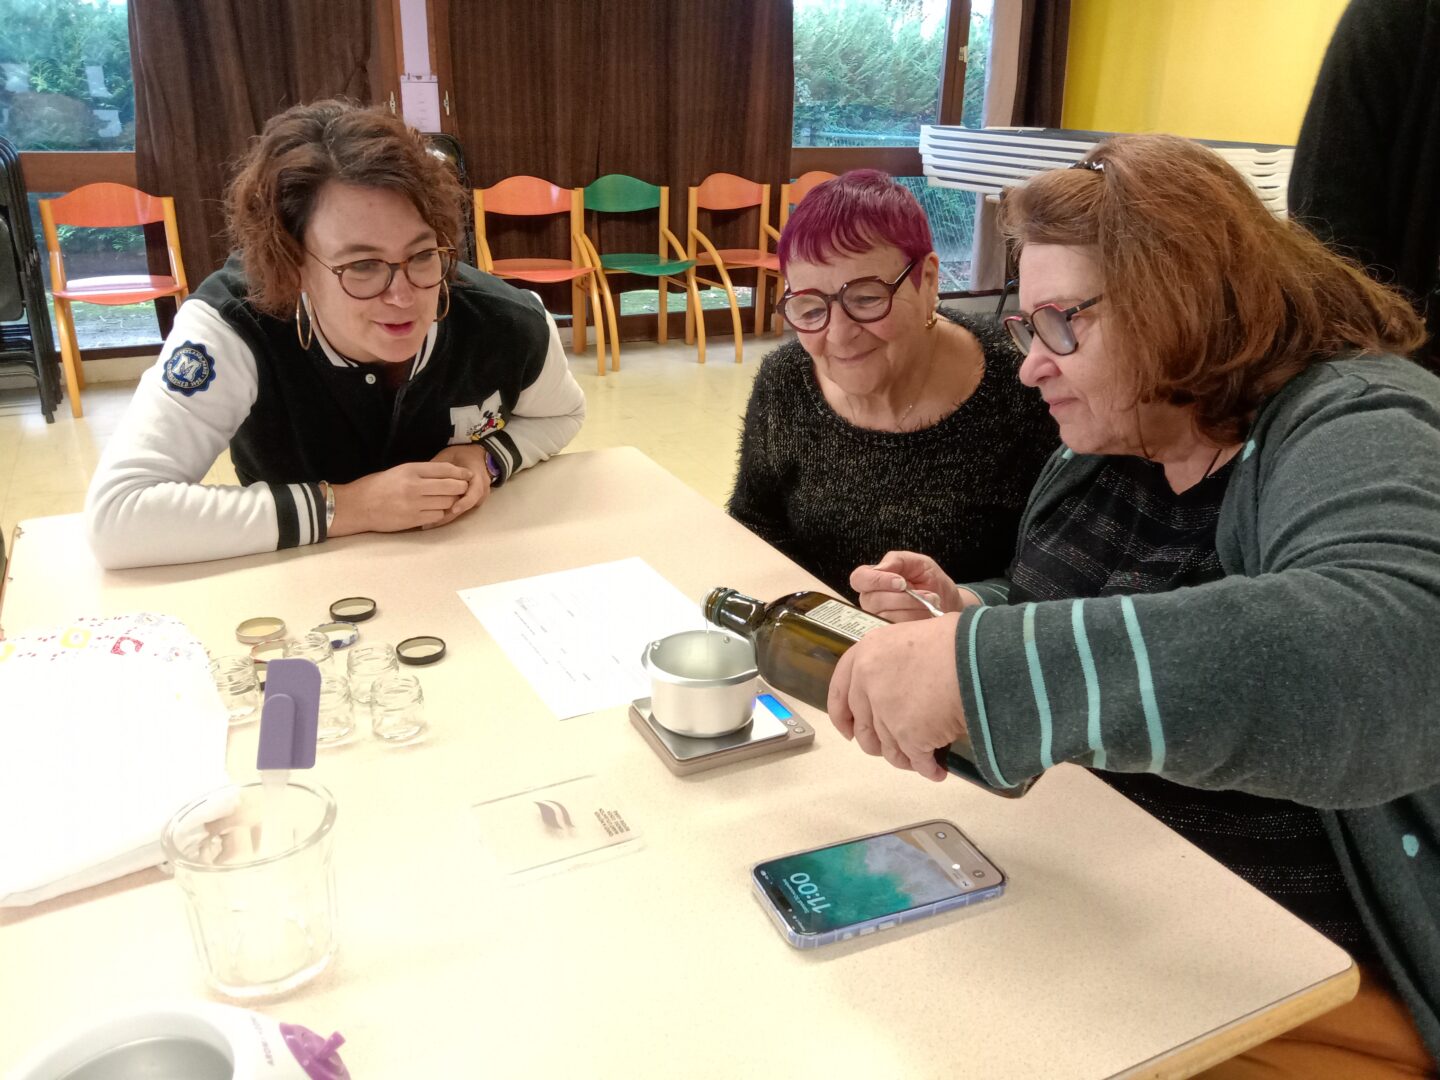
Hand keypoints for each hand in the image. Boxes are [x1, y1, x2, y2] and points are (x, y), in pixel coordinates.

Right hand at [329, 461, 472, 535]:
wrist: (358, 506)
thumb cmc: (378, 486)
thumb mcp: (399, 471)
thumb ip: (422, 472)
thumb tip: (448, 474)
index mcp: (411, 469)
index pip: (445, 469)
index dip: (460, 472)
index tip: (468, 474)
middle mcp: (414, 486)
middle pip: (451, 487)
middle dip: (461, 488)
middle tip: (463, 489)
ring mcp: (414, 504)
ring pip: (447, 503)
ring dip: (451, 502)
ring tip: (449, 500)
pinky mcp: (413, 520)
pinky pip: (437, 516)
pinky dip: (441, 514)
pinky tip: (437, 511)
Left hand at [422, 444, 493, 528]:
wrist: (477, 458)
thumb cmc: (462, 455)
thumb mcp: (450, 455)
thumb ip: (439, 466)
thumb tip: (421, 476)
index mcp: (478, 478)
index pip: (474, 493)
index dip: (464, 502)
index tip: (453, 509)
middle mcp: (480, 492)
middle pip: (465, 508)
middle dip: (449, 516)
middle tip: (430, 522)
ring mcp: (475, 500)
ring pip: (460, 513)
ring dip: (444, 519)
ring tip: (427, 525)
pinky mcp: (469, 505)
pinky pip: (457, 512)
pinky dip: (444, 516)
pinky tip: (429, 522)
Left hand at [827, 614, 967, 780]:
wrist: (978, 656)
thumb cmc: (957, 641)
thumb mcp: (911, 639)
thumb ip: (894, 663)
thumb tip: (900, 687)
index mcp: (866, 653)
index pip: (840, 692)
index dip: (842, 716)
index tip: (847, 731)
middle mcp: (868, 682)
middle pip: (864, 727)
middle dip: (877, 744)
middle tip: (894, 749)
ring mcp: (886, 710)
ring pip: (888, 748)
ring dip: (904, 758)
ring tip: (920, 761)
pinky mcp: (908, 734)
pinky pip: (916, 760)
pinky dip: (927, 769)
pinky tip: (937, 771)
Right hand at [850, 551, 975, 621]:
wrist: (948, 602)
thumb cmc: (931, 580)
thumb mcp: (919, 563)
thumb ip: (898, 560)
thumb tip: (880, 568)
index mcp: (872, 579)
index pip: (859, 578)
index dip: (877, 580)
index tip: (902, 583)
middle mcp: (870, 600)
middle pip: (875, 600)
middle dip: (906, 597)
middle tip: (926, 594)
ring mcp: (877, 618)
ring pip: (887, 616)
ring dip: (914, 608)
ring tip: (930, 602)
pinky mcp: (889, 634)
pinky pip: (897, 630)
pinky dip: (916, 620)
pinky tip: (926, 615)